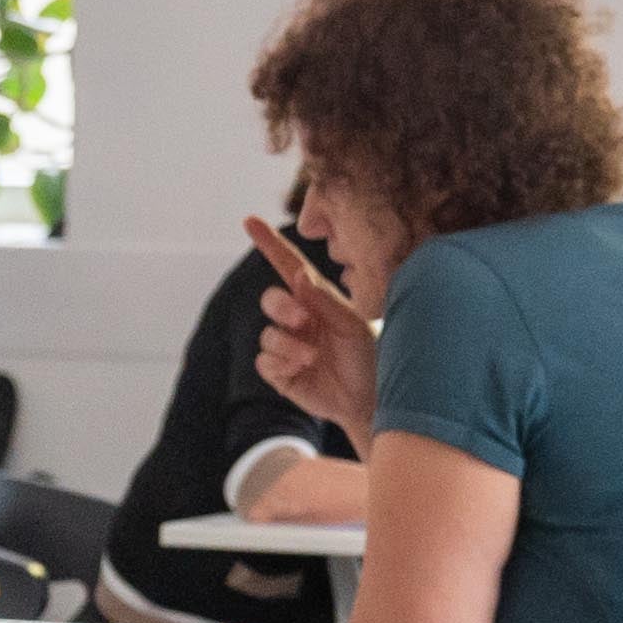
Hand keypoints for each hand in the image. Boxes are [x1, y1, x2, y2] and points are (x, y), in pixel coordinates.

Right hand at [245, 215, 378, 430]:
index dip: (269, 244)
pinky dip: (280, 363)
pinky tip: (301, 369)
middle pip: (270, 300)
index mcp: (318, 300)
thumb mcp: (354, 325)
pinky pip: (264, 360)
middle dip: (281, 307)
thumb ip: (325, 301)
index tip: (250, 221)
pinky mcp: (281, 372)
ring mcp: (289, 346)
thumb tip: (299, 274)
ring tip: (312, 357)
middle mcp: (300, 320)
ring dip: (287, 344)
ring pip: (267, 334)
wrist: (371, 402)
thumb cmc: (371, 359)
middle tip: (302, 320)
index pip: (289, 266)